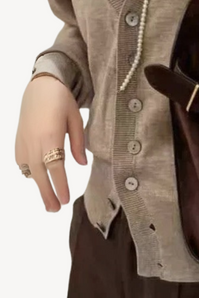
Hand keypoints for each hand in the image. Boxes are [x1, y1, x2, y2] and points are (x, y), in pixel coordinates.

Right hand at [14, 76, 87, 211]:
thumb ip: (79, 142)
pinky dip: (29, 173)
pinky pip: (22, 163)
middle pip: (40, 174)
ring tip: (49, 201)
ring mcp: (23, 142)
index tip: (65, 200)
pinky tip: (38, 178)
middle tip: (55, 210)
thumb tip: (82, 165)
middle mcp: (34, 141)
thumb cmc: (62, 101)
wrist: (39, 87)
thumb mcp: (75, 118)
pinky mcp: (17, 141)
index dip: (60, 184)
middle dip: (48, 193)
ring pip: (29, 170)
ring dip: (39, 186)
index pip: (55, 166)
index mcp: (50, 135)